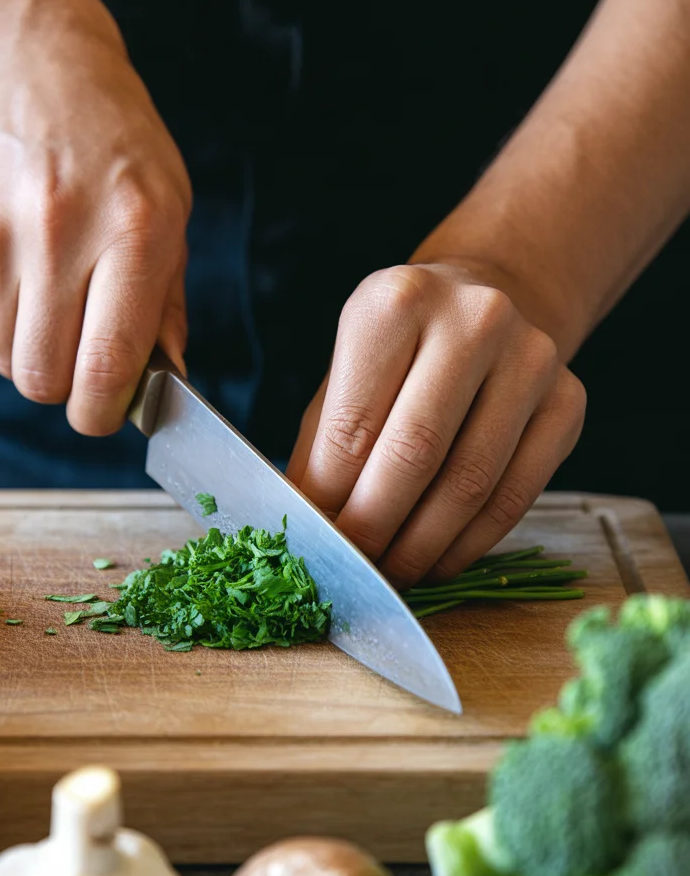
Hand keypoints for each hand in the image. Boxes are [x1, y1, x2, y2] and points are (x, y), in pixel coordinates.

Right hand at [0, 10, 190, 434]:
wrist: (31, 70)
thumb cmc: (116, 151)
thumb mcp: (171, 211)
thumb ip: (167, 304)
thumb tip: (166, 380)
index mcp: (131, 230)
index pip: (105, 363)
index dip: (103, 412)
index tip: (105, 414)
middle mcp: (55, 231)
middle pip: (42, 377)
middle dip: (64, 385)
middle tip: (81, 356)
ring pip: (5, 356)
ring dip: (32, 345)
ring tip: (54, 290)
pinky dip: (0, 316)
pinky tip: (20, 265)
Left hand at [286, 263, 585, 585]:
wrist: (482, 306)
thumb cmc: (397, 356)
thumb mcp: (343, 380)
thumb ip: (322, 451)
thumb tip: (308, 531)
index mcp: (397, 302)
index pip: (354, 425)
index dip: (332, 498)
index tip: (320, 543)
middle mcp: (473, 319)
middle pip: (415, 453)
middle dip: (377, 527)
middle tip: (356, 568)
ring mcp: (530, 358)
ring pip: (470, 483)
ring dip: (424, 546)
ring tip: (393, 573)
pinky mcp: (568, 401)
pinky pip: (515, 496)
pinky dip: (470, 544)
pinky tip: (439, 560)